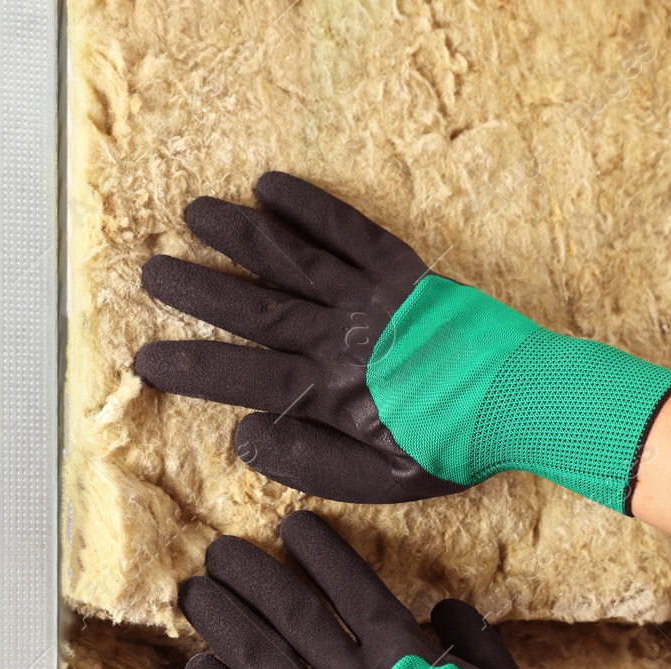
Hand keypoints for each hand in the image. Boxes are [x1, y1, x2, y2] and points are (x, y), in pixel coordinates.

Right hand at [138, 172, 670, 512]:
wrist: (525, 401)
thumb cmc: (452, 447)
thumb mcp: (381, 481)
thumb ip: (310, 463)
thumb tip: (245, 438)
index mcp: (331, 393)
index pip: (243, 377)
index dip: (191, 366)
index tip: (145, 359)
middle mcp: (340, 337)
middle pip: (255, 307)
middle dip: (199, 288)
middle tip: (151, 271)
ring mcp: (370, 298)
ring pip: (292, 259)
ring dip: (239, 235)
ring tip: (193, 214)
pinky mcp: (403, 271)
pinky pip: (348, 231)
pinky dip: (309, 208)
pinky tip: (269, 185)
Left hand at [179, 511, 555, 668]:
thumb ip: (479, 640)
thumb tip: (446, 606)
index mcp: (403, 655)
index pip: (351, 587)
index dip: (318, 552)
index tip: (290, 526)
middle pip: (290, 612)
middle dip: (251, 575)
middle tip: (218, 551)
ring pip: (259, 656)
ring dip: (222, 619)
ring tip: (194, 592)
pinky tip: (197, 666)